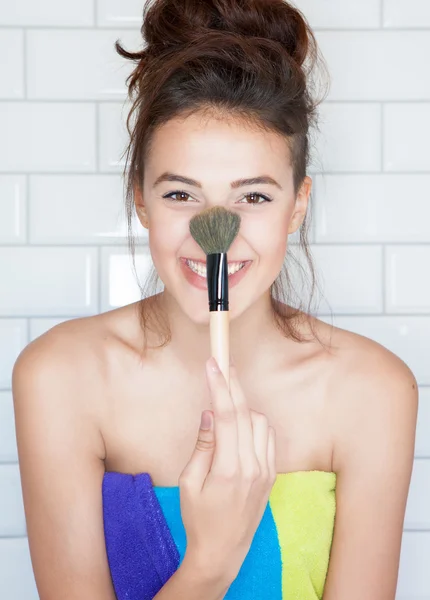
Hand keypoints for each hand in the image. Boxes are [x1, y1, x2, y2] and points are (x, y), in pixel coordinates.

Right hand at [178, 356, 276, 582]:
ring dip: (244, 404)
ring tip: (228, 397)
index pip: (225, 416)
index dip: (219, 386)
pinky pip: (268, 437)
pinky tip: (243, 420)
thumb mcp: (189, 483)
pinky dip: (256, 422)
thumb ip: (202, 446)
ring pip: (260, 422)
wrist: (223, 552)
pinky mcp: (271, 475)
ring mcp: (266, 470)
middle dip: (233, 384)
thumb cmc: (199, 519)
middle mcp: (253, 466)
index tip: (212, 365)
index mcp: (228, 469)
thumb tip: (210, 413)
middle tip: (223, 364)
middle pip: (245, 413)